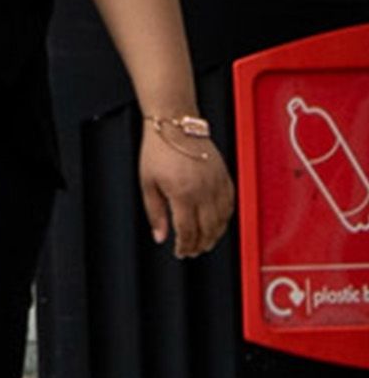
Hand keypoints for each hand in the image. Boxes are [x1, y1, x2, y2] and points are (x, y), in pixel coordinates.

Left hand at [139, 120, 233, 258]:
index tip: (180, 252)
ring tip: (205, 242)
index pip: (188, 230)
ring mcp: (217, 183)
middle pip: (208, 229)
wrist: (176, 125)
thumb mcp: (147, 183)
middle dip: (201, 244)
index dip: (185, 246)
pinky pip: (231, 204)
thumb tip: (160, 236)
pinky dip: (226, 218)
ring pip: (223, 219)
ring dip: (216, 235)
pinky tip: (218, 223)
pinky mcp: (225, 176)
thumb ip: (155, 212)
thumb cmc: (158, 150)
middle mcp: (204, 190)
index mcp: (183, 193)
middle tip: (193, 251)